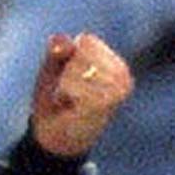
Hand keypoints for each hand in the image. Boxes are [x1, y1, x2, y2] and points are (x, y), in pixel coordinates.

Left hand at [27, 31, 131, 157]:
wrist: (53, 134)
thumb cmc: (54, 97)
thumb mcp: (52, 68)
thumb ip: (57, 50)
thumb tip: (61, 41)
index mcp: (112, 61)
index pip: (86, 41)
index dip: (69, 56)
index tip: (68, 75)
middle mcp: (122, 73)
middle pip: (83, 54)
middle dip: (67, 71)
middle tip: (69, 91)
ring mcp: (119, 89)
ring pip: (81, 69)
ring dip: (67, 84)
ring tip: (71, 98)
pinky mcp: (109, 103)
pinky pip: (81, 85)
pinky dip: (68, 93)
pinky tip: (72, 105)